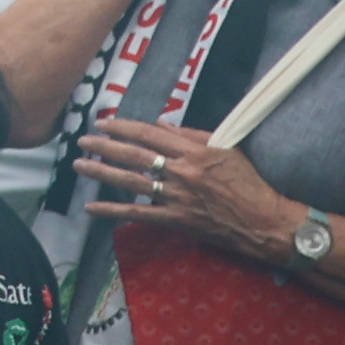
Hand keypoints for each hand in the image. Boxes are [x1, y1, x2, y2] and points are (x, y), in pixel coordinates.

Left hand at [72, 115, 302, 264]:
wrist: (265, 221)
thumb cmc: (248, 182)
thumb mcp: (226, 150)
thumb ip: (192, 136)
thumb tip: (160, 125)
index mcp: (195, 151)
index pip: (150, 134)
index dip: (123, 127)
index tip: (103, 123)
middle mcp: (183, 172)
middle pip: (135, 155)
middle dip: (105, 146)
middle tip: (82, 141)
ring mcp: (177, 197)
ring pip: (131, 182)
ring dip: (101, 173)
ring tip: (79, 165)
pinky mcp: (176, 220)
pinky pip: (138, 214)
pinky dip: (113, 211)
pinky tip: (91, 208)